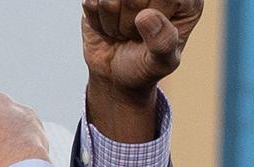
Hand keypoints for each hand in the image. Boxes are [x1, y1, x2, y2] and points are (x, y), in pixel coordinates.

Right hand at [82, 0, 202, 100]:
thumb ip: (163, 43)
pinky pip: (91, 3)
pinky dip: (96, 20)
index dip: (153, 21)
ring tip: (123, 30)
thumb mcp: (162, 63)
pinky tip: (108, 25)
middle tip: (135, 35)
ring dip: (113, 23)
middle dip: (131, 24)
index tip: (153, 35)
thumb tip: (146, 16)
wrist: (116, 73)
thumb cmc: (146, 65)